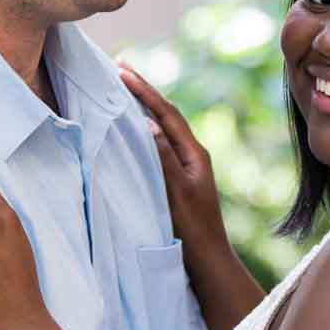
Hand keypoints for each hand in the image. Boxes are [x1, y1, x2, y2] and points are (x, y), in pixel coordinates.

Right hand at [117, 65, 229, 264]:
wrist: (208, 261)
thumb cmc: (192, 230)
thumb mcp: (176, 192)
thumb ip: (163, 158)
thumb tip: (148, 122)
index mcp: (195, 154)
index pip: (167, 114)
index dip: (145, 91)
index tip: (123, 71)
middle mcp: (192, 155)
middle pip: (165, 115)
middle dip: (144, 91)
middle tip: (121, 68)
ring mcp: (187, 167)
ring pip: (162, 129)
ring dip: (144, 108)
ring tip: (124, 89)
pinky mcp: (179, 179)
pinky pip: (160, 146)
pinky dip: (144, 131)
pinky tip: (133, 128)